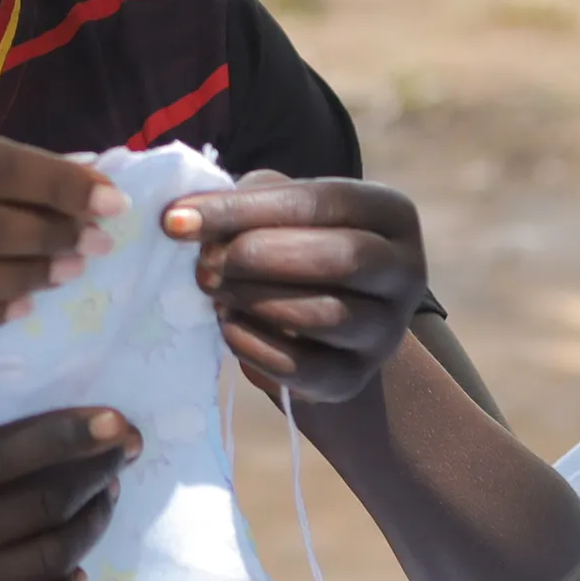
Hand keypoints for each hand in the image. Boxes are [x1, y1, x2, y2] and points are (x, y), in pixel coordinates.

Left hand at [161, 172, 428, 405]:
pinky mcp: (356, 378)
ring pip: (325, 314)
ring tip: (214, 292)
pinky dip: (254, 346)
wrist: (319, 325)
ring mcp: (386, 330)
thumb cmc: (293, 244)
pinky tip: (228, 326)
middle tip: (203, 264)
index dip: (244, 210)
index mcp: (389, 213)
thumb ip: (242, 202)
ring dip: (254, 301)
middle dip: (258, 257)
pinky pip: (305, 367)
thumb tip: (183, 217)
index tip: (176, 219)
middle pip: (340, 257)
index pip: (320, 202)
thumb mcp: (277, 208)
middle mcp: (403, 271)